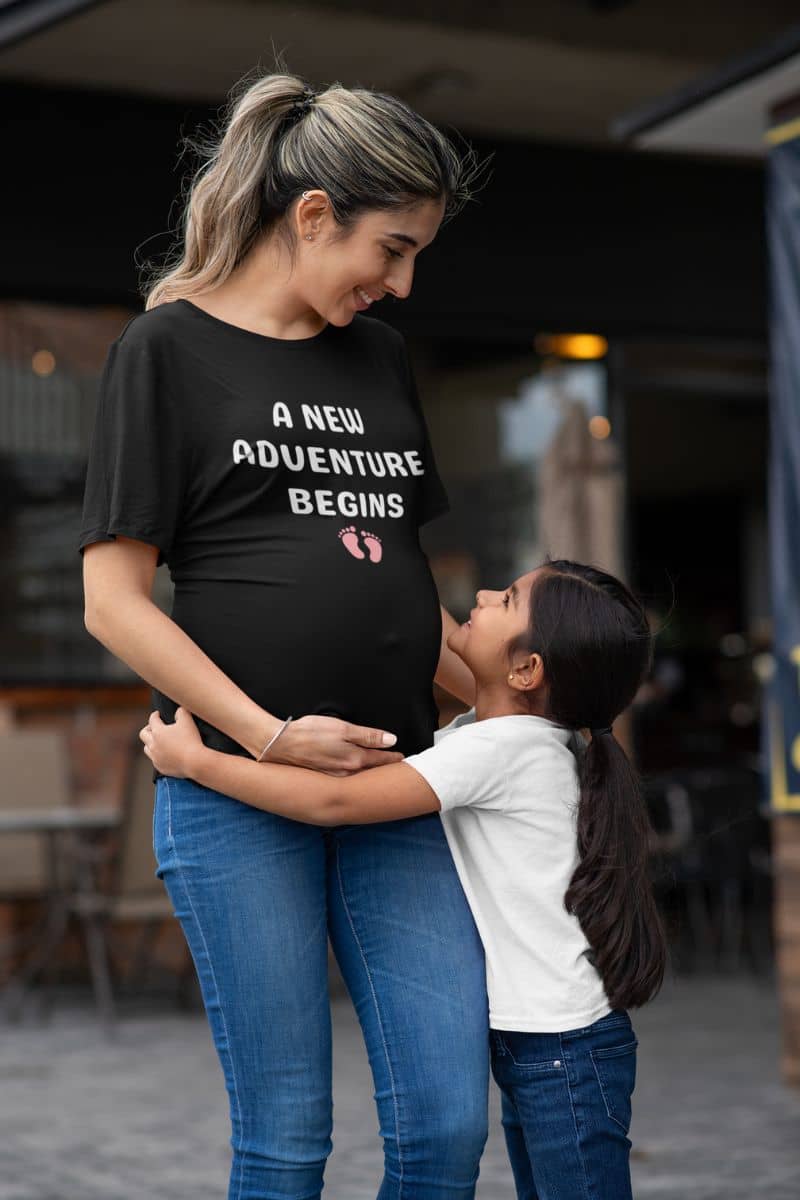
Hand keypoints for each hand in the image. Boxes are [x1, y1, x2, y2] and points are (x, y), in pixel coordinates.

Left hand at [139, 708, 202, 777]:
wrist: (194, 762)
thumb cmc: (191, 740)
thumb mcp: (188, 720)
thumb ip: (181, 712)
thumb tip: (178, 711)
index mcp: (158, 732)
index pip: (152, 720)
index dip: (155, 715)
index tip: (158, 714)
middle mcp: (153, 744)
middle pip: (143, 734)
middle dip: (148, 729)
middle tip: (154, 727)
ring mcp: (155, 757)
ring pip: (147, 749)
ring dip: (150, 743)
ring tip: (157, 742)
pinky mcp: (160, 767)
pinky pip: (155, 760)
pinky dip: (158, 755)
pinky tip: (164, 754)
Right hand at [267, 714, 402, 774]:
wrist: (281, 744)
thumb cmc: (310, 732)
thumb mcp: (343, 728)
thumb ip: (368, 735)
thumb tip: (391, 740)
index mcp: (355, 759)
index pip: (383, 760)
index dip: (395, 758)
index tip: (404, 758)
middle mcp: (348, 772)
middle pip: (373, 771)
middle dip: (386, 769)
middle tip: (399, 767)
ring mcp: (336, 775)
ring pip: (361, 774)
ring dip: (372, 772)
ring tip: (382, 769)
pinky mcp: (326, 774)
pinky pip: (348, 776)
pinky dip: (357, 773)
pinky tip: (357, 770)